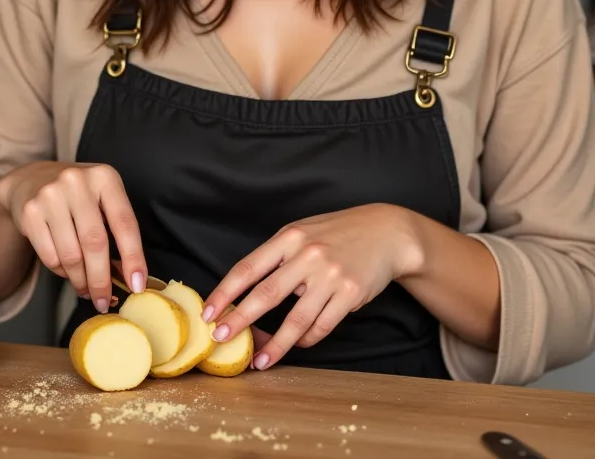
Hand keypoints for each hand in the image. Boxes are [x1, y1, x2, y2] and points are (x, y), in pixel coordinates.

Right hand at [0, 161, 146, 312]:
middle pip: (95, 243)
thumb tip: (128, 276)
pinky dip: (61, 272)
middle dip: (101, 279)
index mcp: (104, 177)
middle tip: (104, 301)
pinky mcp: (30, 212)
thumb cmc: (77, 195)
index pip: (124, 223)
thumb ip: (115, 229)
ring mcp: (51, 196)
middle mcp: (77, 182)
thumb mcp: (101, 198)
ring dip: (80, 280)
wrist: (30, 180)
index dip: (133, 257)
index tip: (137, 285)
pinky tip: (66, 270)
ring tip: (85, 289)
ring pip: (71, 255)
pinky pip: (50, 257)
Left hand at [202, 204, 420, 369]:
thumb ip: (278, 256)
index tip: (208, 312)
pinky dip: (307, 339)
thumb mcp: (303, 231)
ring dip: (275, 344)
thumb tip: (246, 292)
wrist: (386, 232)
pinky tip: (297, 345)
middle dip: (239, 319)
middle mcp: (308, 255)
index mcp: (289, 237)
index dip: (225, 292)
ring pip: (296, 318)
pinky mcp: (350, 293)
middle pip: (266, 293)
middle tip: (219, 338)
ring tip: (259, 362)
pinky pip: (322, 325)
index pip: (248, 267)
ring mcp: (330, 275)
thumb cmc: (337, 233)